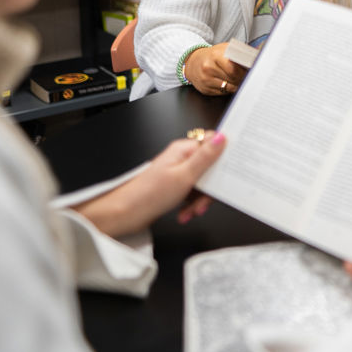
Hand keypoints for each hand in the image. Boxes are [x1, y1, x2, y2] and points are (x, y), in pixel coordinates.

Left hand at [74, 132, 226, 238]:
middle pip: (209, 167)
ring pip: (202, 183)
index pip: (212, 144)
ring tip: (191, 211)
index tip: (227, 173)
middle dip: (210, 188)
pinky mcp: (174, 187)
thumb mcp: (184, 176)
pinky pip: (192, 192)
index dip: (222, 157)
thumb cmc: (149, 194)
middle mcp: (181, 158)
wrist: (123, 214)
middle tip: (203, 202)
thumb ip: (206, 157)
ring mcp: (177, 173)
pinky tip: (184, 214)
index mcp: (184, 149)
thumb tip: (222, 137)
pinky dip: (191, 204)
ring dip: (200, 199)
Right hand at [184, 43, 247, 95]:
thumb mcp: (225, 49)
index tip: (250, 73)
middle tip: (248, 77)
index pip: (234, 69)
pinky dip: (229, 89)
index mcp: (215, 56)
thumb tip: (255, 59)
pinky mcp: (205, 89)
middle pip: (232, 79)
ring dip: (237, 85)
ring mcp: (205, 80)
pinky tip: (230, 84)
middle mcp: (208, 68)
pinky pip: (222, 93)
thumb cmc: (213, 55)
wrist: (194, 61)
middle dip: (242, 79)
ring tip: (240, 80)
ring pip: (228, 88)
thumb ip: (239, 53)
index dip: (243, 73)